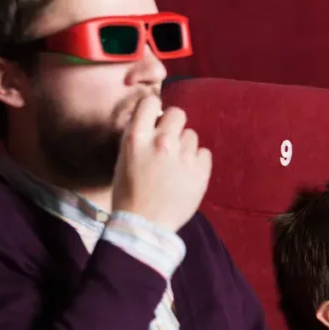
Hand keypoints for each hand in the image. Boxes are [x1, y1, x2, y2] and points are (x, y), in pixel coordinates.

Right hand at [111, 95, 211, 231]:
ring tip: (176, 165)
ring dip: (185, 146)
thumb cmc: (129, 194)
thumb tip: (153, 122)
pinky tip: (187, 175)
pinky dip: (197, 161)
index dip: (154, 109)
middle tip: (169, 141)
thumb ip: (139, 138)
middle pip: (178, 114)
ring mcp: (183, 156)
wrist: (145, 226)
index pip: (150, 103)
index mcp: (137, 138)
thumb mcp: (124, 159)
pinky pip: (204, 153)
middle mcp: (162, 142)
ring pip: (191, 135)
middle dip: (174, 125)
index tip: (155, 118)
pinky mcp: (201, 171)